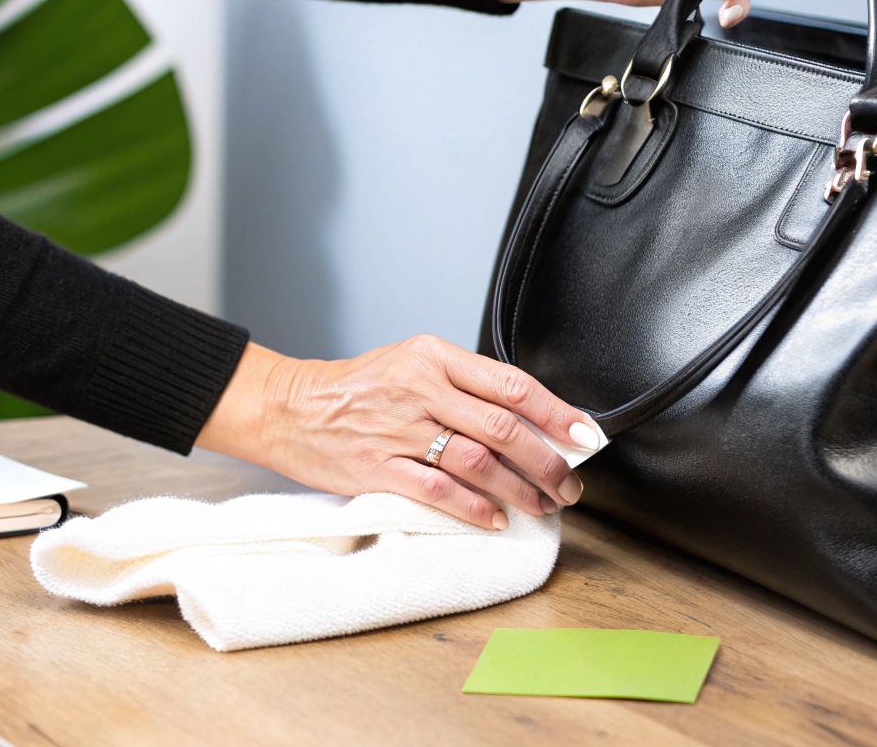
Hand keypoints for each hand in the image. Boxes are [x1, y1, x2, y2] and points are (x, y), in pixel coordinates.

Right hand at [196, 337, 599, 529]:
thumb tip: (527, 417)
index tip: (585, 436)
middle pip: (503, 427)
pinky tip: (495, 519)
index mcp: (434, 357)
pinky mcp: (378, 467)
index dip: (556, 412)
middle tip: (570, 483)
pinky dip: (473, 508)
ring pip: (478, 461)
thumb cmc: (359, 388)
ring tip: (542, 505)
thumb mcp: (413, 364)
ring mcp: (399, 429)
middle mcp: (421, 389)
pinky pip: (437, 490)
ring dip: (519, 489)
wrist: (291, 407)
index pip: (511, 383)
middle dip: (546, 461)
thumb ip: (464, 385)